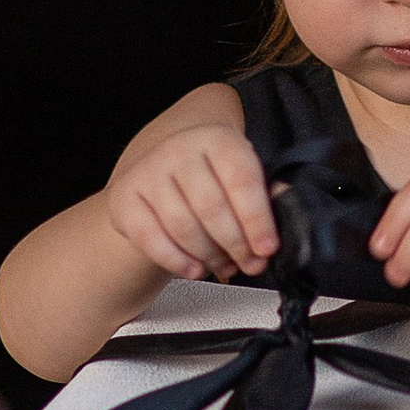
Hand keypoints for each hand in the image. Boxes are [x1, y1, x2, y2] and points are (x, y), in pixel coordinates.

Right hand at [106, 124, 277, 284]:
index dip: (257, 219)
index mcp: (216, 139)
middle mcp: (179, 150)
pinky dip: (176, 261)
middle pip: (211, 206)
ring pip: (183, 226)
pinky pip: (150, 238)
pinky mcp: (124, 199)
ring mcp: (148, 173)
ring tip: (225, 266)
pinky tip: (194, 269)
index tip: (267, 248)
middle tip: (250, 264)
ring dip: (209, 256)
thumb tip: (286, 222)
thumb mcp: (238, 176)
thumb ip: (262, 197)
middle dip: (236, 244)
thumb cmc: (209, 178)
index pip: (240, 179)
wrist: (162, 173)